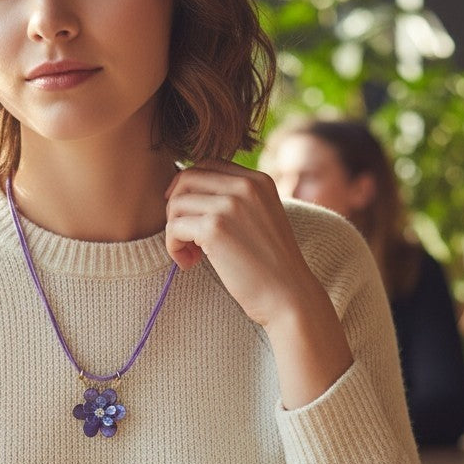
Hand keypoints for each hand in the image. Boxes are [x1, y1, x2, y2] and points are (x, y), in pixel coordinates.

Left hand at [165, 159, 352, 407]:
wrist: (290, 297)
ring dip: (174, 231)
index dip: (189, 190)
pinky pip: (174, 227)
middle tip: (184, 237)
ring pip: (176, 203)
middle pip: (186, 179)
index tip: (190, 218)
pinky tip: (189, 264)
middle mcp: (245, 185)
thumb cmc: (271, 267)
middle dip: (176, 208)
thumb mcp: (260, 220)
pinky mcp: (215, 228)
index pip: (206, 166)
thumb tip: (184, 193)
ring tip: (190, 255)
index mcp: (258, 180)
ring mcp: (230, 205)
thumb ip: (235, 201)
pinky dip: (173, 246)